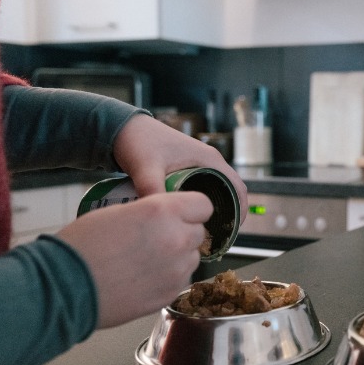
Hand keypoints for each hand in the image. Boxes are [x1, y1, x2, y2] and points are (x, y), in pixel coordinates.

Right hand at [56, 192, 212, 327]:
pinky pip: (182, 279)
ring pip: (193, 257)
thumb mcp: (120, 210)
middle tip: (157, 237)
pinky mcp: (171, 293)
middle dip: (183, 232)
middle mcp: (177, 239)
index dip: (192, 209)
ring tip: (147, 259)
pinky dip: (169, 277)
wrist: (66, 286)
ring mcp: (177, 269)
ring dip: (179, 256)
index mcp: (164, 211)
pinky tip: (144, 276)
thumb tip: (167, 217)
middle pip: (199, 232)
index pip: (204, 205)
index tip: (181, 213)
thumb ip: (153, 212)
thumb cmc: (83, 245)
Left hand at [112, 114, 247, 222]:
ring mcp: (200, 164)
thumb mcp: (146, 168)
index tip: (233, 231)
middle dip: (230, 214)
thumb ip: (152, 190)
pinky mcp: (189, 168)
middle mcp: (209, 160)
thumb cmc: (138, 141)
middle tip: (218, 237)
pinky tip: (193, 217)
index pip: (238, 188)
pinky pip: (207, 188)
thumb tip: (160, 216)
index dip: (240, 210)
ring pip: (219, 191)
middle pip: (232, 191)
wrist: (123, 127)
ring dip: (218, 209)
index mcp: (209, 159)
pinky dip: (206, 203)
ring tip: (207, 231)